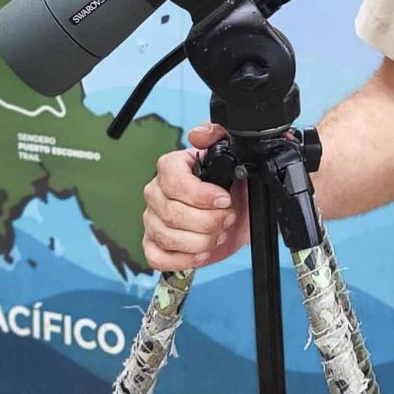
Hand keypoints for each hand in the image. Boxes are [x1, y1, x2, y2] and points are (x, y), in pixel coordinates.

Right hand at [141, 123, 248, 270]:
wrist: (240, 214)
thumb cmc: (234, 185)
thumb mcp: (235, 154)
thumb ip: (217, 134)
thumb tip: (198, 134)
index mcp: (171, 167)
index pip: (172, 180)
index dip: (200, 194)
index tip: (224, 199)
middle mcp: (157, 192)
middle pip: (172, 213)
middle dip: (208, 221)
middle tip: (228, 218)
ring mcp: (152, 219)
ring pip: (167, 236)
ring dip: (201, 241)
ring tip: (219, 234)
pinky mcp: (154, 244)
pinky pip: (156, 256)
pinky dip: (183, 259)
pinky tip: (202, 253)